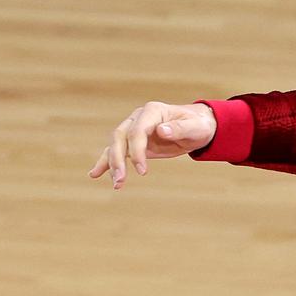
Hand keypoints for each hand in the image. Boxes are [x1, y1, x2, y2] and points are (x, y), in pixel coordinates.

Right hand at [88, 101, 216, 188]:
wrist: (199, 125)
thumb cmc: (199, 125)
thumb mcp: (195, 127)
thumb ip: (180, 128)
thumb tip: (161, 130)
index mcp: (152, 111)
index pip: (137, 131)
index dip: (137, 150)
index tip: (142, 171)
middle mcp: (138, 118)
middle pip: (120, 137)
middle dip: (118, 159)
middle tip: (121, 180)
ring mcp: (134, 130)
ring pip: (115, 145)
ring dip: (111, 164)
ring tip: (116, 184)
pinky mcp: (134, 143)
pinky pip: (117, 151)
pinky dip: (106, 163)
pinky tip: (95, 174)